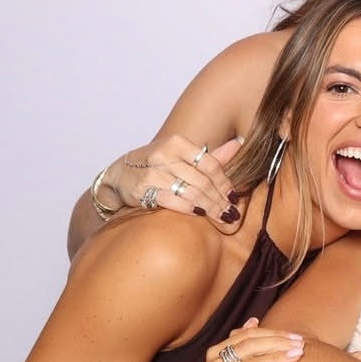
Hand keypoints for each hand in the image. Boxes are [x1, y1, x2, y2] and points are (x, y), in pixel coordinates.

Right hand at [103, 134, 243, 228]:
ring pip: (191, 193)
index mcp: (177, 143)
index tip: (233, 197)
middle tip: (231, 213)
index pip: (210, 164)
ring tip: (222, 217)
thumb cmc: (157, 166)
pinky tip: (200, 214)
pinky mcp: (144, 189)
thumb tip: (241, 143)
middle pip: (203, 181)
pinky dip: (190, 209)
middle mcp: (164, 155)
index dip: (225, 183)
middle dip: (220, 200)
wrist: (119, 176)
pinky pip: (174, 201)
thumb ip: (212, 155)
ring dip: (210, 208)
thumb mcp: (182, 156)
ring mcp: (153, 172)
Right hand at [198, 318, 302, 361]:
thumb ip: (244, 346)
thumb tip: (254, 320)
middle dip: (276, 344)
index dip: (271, 334)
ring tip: (297, 355)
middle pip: (246, 349)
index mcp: (213, 356)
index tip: (295, 336)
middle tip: (300, 344)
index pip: (245, 337)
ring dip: (275, 358)